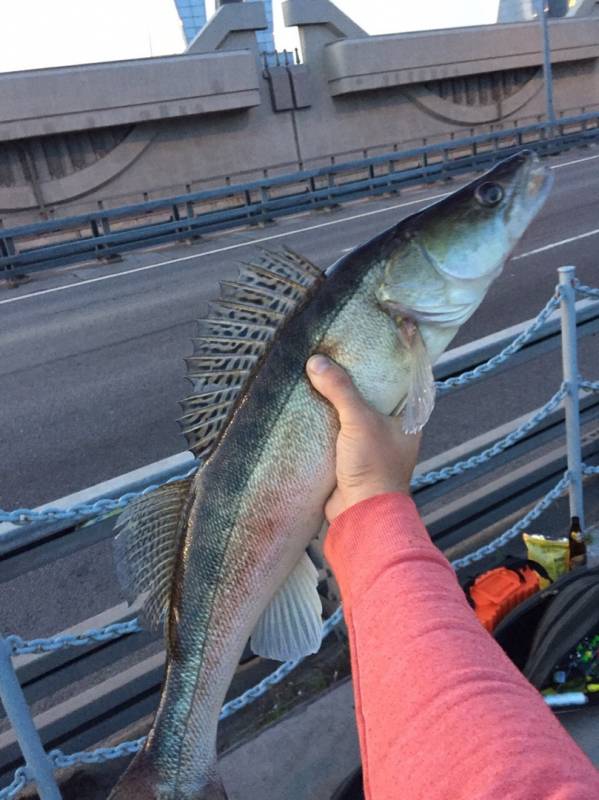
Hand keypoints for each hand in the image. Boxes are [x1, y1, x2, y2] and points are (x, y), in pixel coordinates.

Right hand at [306, 355, 421, 522]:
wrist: (361, 514)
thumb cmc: (374, 466)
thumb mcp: (359, 421)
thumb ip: (340, 390)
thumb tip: (316, 362)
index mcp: (407, 418)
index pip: (406, 377)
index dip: (397, 354)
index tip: (387, 330)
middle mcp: (391, 428)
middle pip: (374, 392)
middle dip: (357, 374)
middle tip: (341, 348)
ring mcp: (370, 442)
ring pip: (353, 411)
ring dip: (337, 397)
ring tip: (320, 369)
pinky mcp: (349, 456)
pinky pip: (337, 429)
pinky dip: (325, 418)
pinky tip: (309, 402)